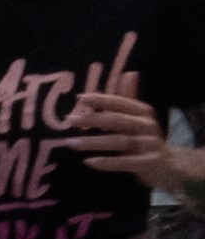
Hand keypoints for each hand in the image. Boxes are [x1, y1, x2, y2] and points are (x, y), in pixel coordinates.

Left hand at [63, 71, 182, 192]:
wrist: (168, 166)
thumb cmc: (145, 140)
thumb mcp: (138, 119)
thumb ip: (129, 100)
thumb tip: (128, 73)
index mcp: (143, 112)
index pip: (120, 102)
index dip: (101, 99)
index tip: (80, 98)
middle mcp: (147, 125)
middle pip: (118, 120)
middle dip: (93, 119)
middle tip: (71, 120)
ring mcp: (149, 144)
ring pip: (119, 141)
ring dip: (94, 142)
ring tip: (72, 143)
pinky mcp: (149, 163)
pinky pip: (126, 162)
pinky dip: (108, 162)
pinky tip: (89, 162)